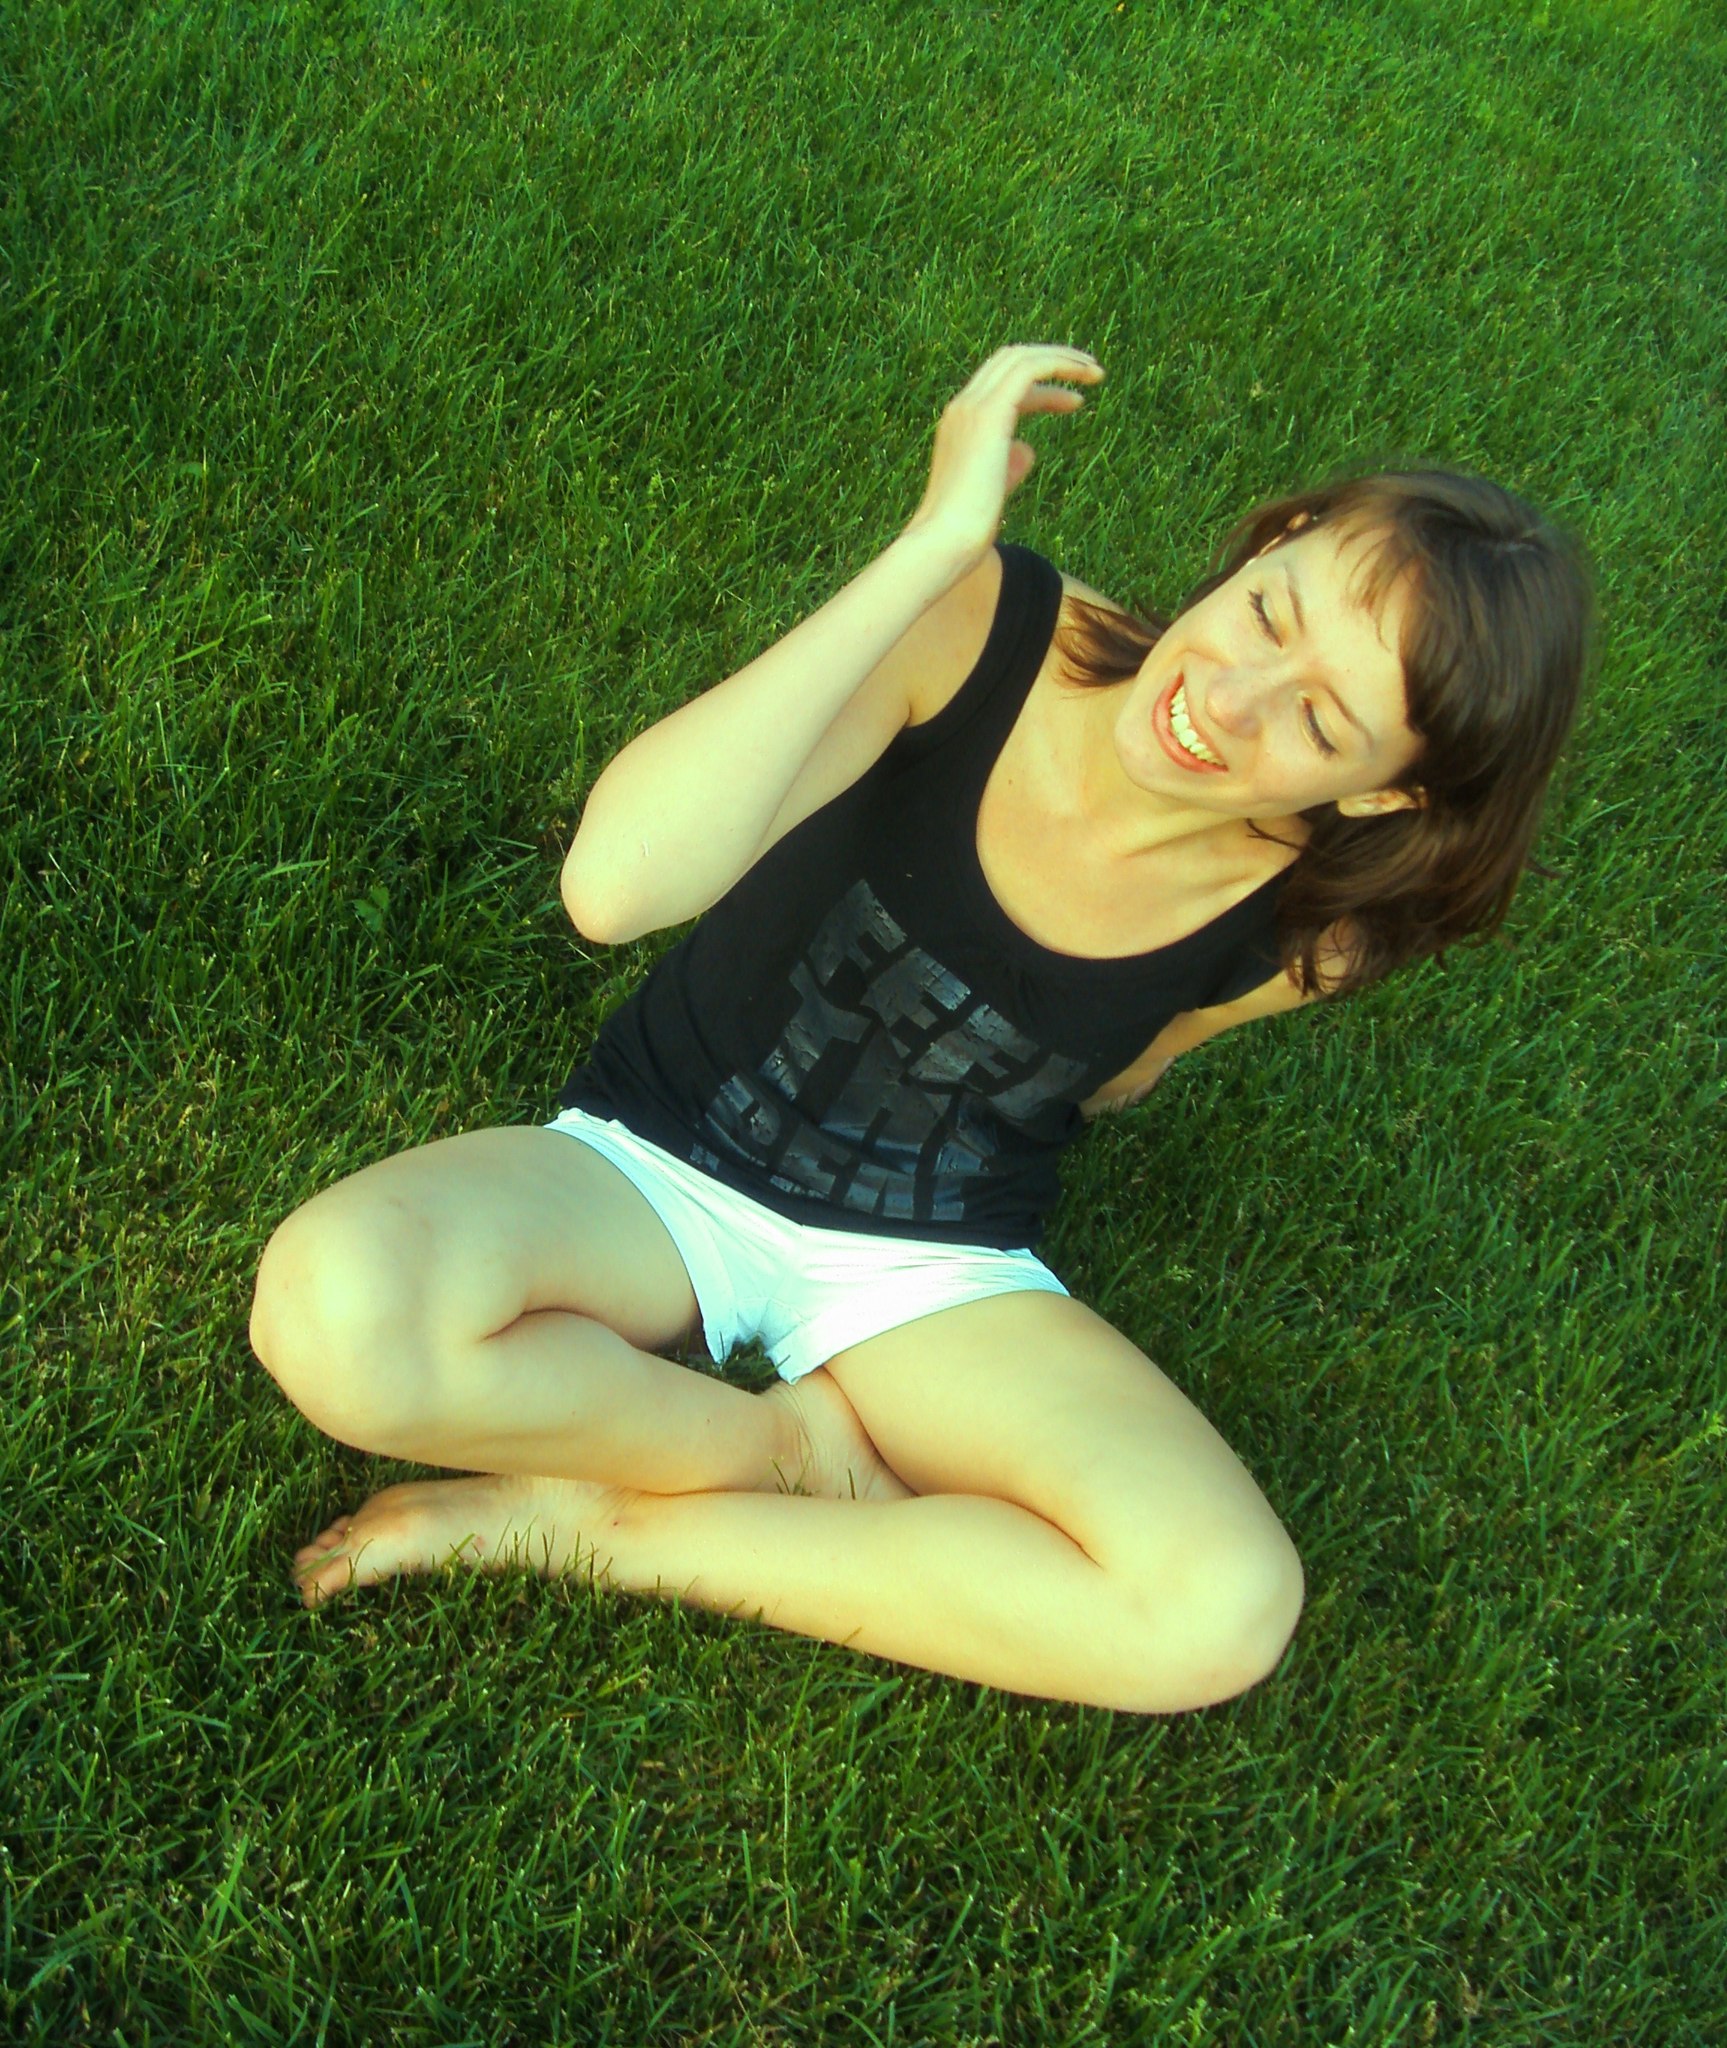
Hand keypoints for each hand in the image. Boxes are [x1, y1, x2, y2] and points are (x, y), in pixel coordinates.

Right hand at [903, 344, 1103, 574]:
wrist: (946, 541)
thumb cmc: (967, 530)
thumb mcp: (993, 492)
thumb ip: (1009, 467)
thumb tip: (1028, 450)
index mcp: (960, 424)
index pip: (1002, 384)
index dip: (1041, 388)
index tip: (1073, 402)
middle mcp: (963, 407)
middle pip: (1010, 360)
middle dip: (1052, 360)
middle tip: (1091, 372)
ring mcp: (973, 407)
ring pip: (1021, 358)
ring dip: (1062, 359)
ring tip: (1097, 372)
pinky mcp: (989, 413)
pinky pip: (1029, 370)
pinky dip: (1059, 365)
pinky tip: (1085, 376)